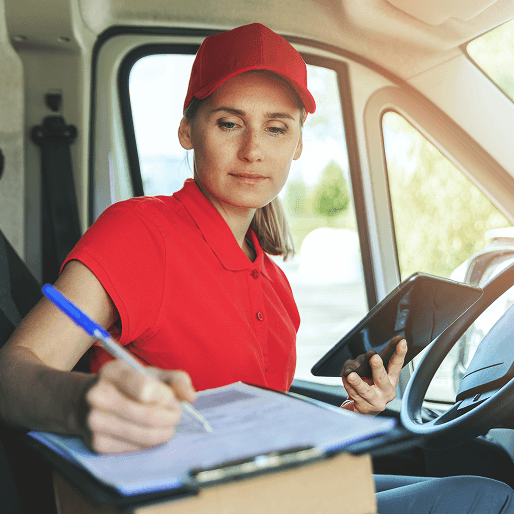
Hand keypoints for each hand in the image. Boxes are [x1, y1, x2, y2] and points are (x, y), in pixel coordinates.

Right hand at [78, 360, 195, 453]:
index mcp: (112, 372)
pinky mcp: (96, 443)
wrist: (85, 401)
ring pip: (144, 435)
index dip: (166, 397)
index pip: (145, 388)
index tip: (173, 399)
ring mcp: (94, 422)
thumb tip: (191, 397)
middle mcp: (98, 396)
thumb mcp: (149, 373)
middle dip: (171, 417)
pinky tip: (150, 432)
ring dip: (164, 432)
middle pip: (148, 416)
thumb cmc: (127, 385)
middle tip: (176, 415)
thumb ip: (175, 379)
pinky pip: (135, 448)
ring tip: (167, 424)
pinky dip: (149, 442)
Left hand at [340, 338, 407, 414]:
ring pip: (366, 390)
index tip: (401, 341)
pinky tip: (344, 379)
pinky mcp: (365, 407)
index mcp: (391, 379)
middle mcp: (386, 391)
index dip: (399, 353)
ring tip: (350, 375)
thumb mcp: (372, 373)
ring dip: (358, 382)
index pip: (396, 364)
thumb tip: (362, 358)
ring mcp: (376, 401)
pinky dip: (348, 386)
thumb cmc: (368, 388)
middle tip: (374, 357)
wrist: (361, 410)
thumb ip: (368, 362)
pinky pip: (354, 395)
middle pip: (382, 378)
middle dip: (378, 367)